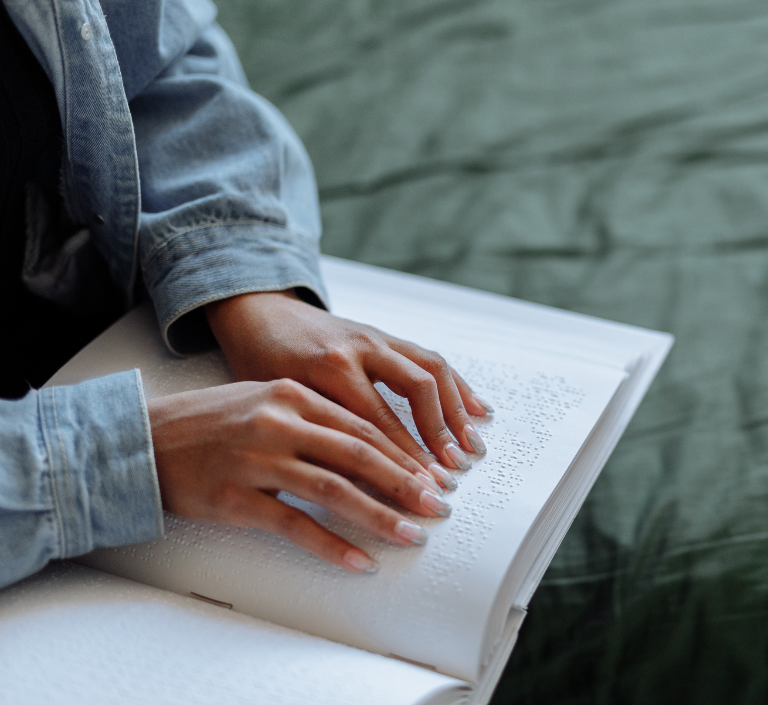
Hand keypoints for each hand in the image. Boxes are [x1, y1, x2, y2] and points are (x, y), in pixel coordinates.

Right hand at [148, 379, 453, 572]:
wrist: (145, 437)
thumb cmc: (211, 421)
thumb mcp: (266, 400)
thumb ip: (314, 416)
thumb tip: (369, 445)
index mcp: (292, 394)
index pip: (362, 425)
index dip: (402, 452)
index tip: (430, 475)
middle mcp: (279, 422)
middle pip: (358, 454)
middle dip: (405, 482)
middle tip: (436, 504)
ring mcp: (257, 459)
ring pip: (334, 489)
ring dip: (379, 515)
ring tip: (411, 534)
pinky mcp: (235, 497)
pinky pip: (293, 525)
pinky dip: (331, 544)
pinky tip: (358, 560)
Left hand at [205, 291, 491, 481]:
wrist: (259, 314)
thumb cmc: (258, 363)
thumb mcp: (276, 401)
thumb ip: (315, 435)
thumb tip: (354, 489)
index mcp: (329, 366)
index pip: (378, 421)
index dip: (404, 459)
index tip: (420, 489)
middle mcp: (360, 347)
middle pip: (416, 390)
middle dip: (439, 435)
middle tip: (454, 472)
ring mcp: (377, 338)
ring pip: (431, 370)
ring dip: (456, 411)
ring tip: (472, 447)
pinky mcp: (386, 336)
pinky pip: (429, 358)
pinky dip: (456, 386)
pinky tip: (476, 409)